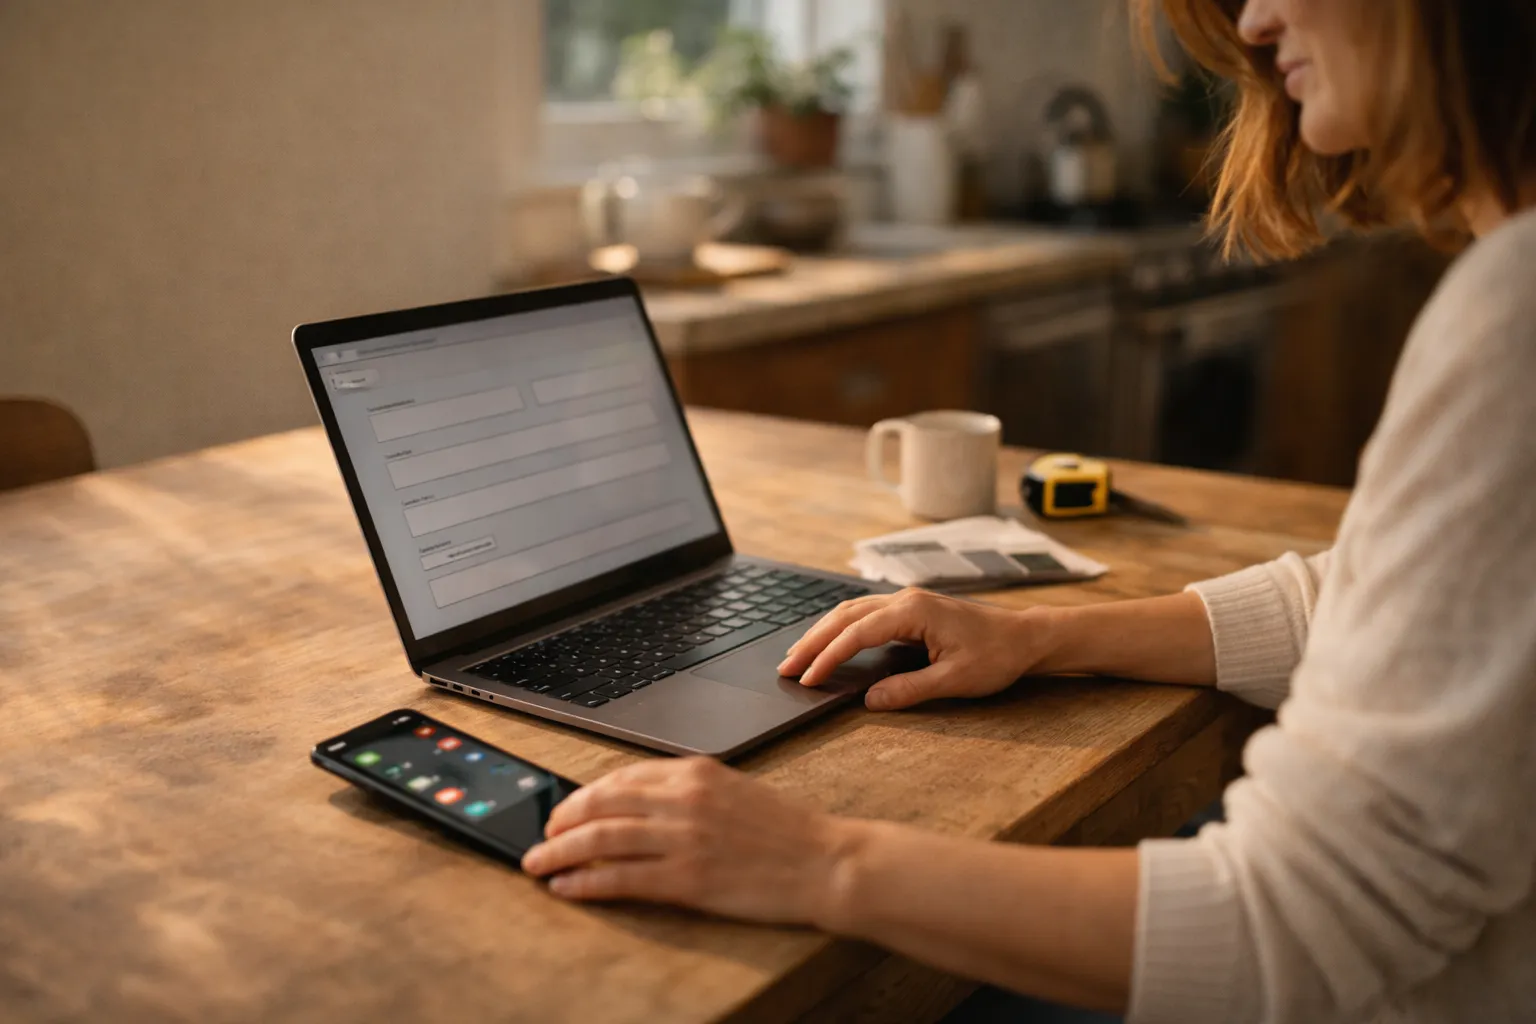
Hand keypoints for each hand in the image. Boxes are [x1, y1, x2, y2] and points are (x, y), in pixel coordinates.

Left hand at [521, 756, 856, 925]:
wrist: (824, 862)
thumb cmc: (785, 831)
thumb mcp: (733, 791)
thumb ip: (686, 793)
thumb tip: (634, 806)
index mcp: (695, 772)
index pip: (621, 778)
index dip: (584, 795)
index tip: (566, 809)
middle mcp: (684, 799)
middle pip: (601, 805)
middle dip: (561, 822)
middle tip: (542, 837)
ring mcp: (683, 839)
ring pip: (600, 840)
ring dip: (560, 853)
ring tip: (538, 864)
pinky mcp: (687, 879)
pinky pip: (620, 878)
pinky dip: (585, 883)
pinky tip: (567, 887)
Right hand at [778, 588, 1046, 710]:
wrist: (1025, 637)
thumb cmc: (997, 656)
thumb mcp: (954, 681)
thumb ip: (910, 690)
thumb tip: (870, 701)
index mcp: (913, 612)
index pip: (857, 633)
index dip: (828, 657)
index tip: (806, 678)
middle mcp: (905, 599)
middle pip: (845, 616)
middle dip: (812, 642)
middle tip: (786, 668)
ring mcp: (907, 600)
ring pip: (851, 611)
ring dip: (822, 633)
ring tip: (797, 656)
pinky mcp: (911, 609)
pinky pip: (865, 613)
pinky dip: (840, 628)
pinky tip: (828, 641)